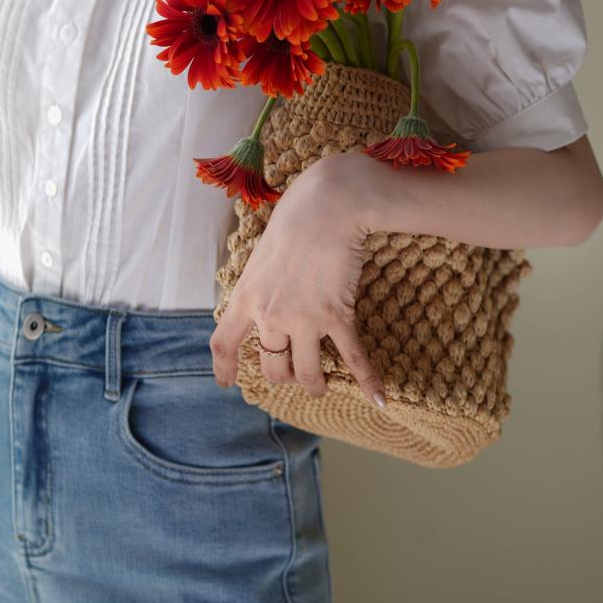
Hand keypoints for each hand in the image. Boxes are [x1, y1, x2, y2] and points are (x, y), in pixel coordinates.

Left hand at [209, 149, 387, 407]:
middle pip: (271, 366)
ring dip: (314, 385)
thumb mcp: (263, 253)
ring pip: (306, 373)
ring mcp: (304, 319)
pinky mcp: (337, 316)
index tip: (226, 383)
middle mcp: (270, 315)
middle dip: (282, 376)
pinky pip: (353, 359)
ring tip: (321, 388)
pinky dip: (368, 381)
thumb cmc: (296, 217)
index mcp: (246, 295)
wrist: (328, 204)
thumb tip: (265, 297)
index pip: (223, 341)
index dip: (224, 367)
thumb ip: (261, 282)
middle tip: (293, 375)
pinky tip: (379, 397)